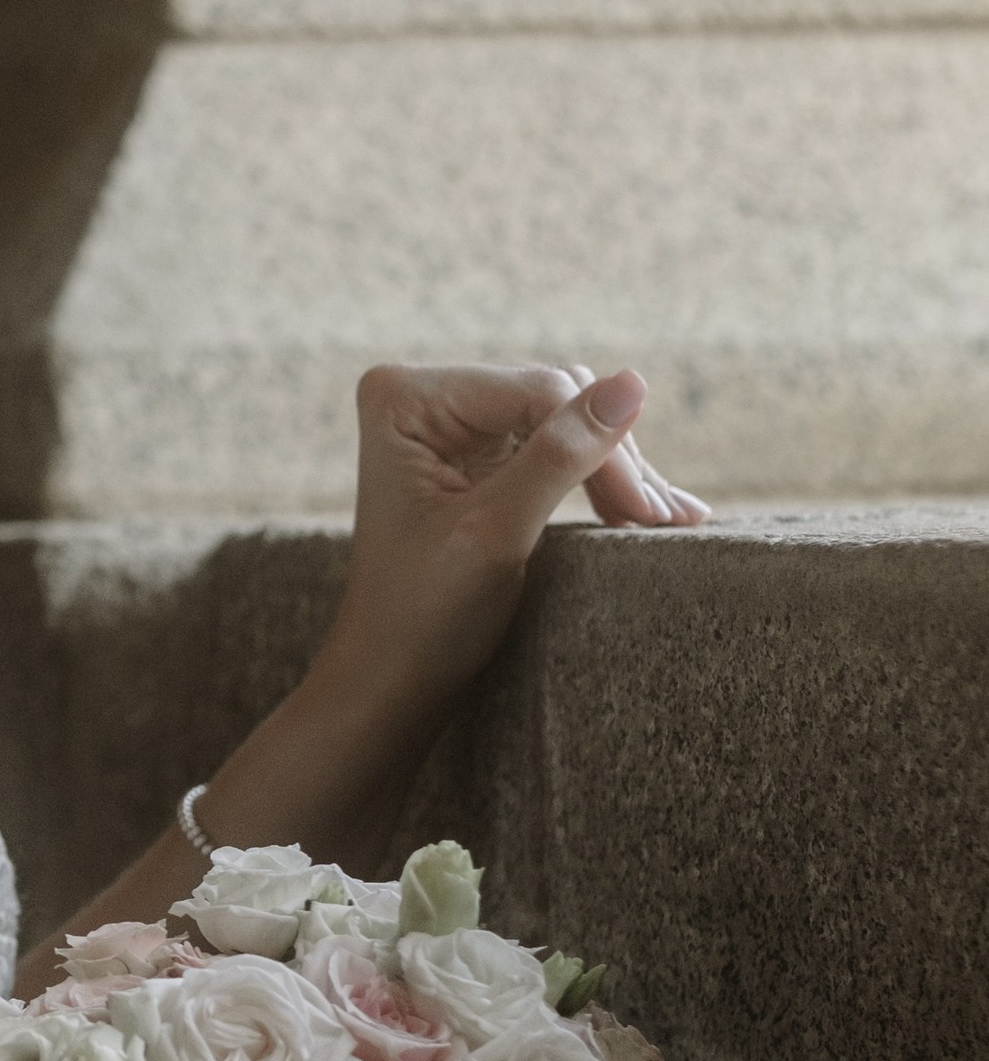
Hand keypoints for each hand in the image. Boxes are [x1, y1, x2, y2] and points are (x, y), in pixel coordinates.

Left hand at [319, 360, 706, 734]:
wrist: (392, 679)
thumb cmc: (424, 613)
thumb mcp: (497, 530)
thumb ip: (563, 455)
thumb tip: (634, 381)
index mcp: (405, 398)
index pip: (536, 392)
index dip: (601, 446)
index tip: (645, 512)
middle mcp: (423, 397)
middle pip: (554, 399)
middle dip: (612, 460)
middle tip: (663, 519)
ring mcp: (449, 423)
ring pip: (565, 422)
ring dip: (617, 472)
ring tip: (668, 519)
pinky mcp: (475, 455)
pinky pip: (555, 449)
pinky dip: (599, 482)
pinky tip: (647, 510)